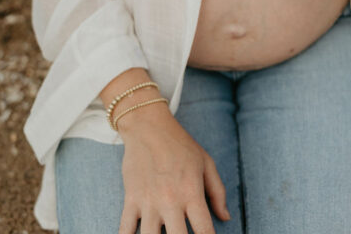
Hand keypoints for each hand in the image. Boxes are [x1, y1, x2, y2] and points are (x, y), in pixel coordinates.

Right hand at [118, 108, 229, 233]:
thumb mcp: (205, 162)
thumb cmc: (180, 144)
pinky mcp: (131, 200)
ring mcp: (149, 202)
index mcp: (192, 192)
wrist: (148, 126)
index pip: (204, 230)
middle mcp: (171, 201)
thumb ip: (218, 191)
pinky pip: (125, 230)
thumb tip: (225, 217)